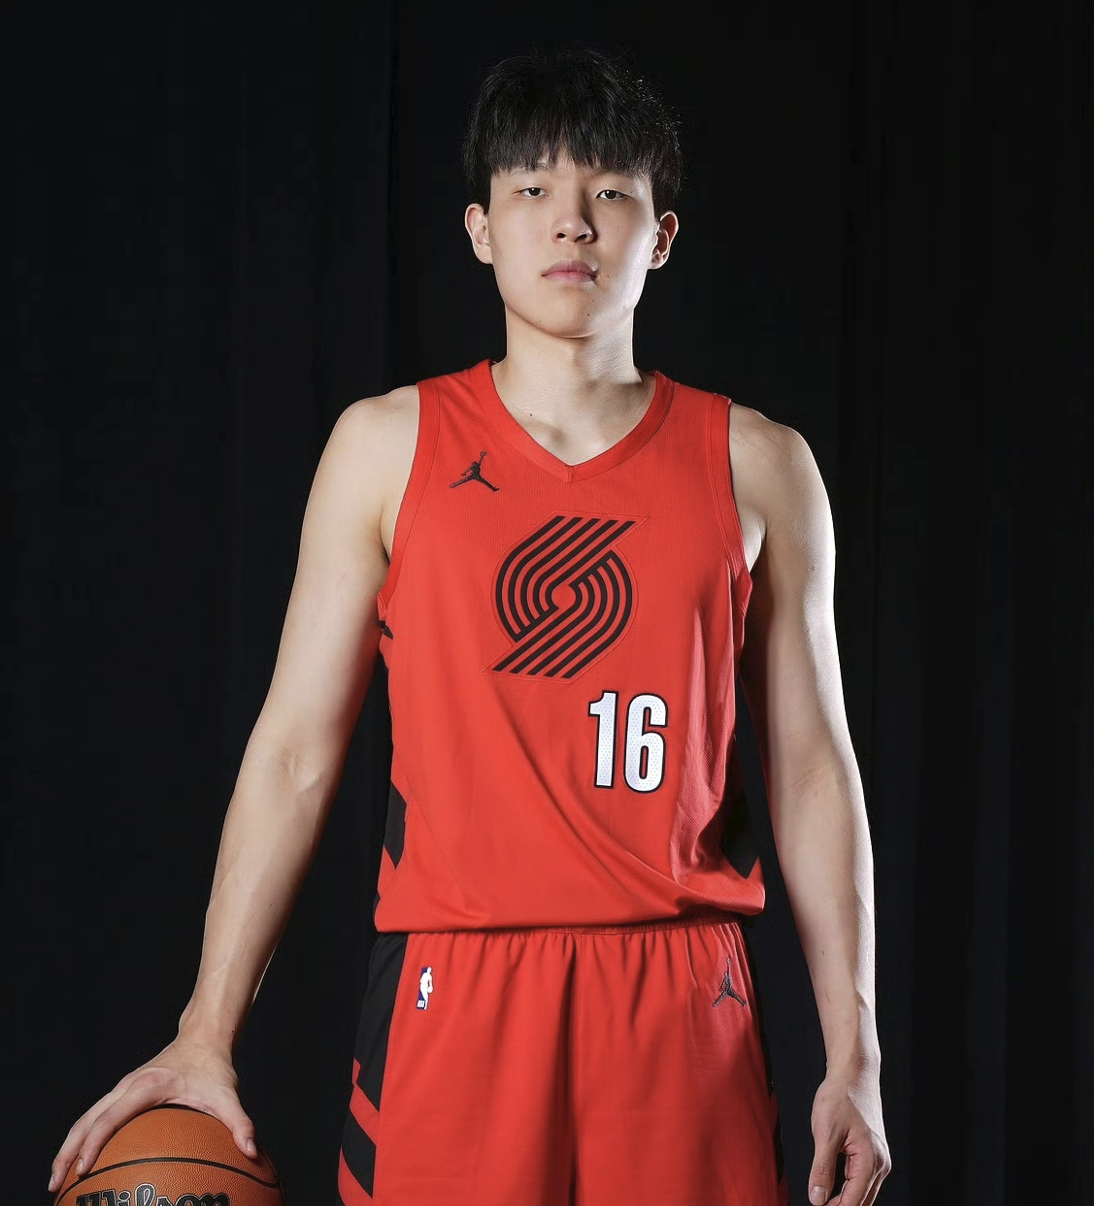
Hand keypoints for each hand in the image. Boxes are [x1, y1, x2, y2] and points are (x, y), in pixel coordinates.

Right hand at [48, 1036, 257, 1194]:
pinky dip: (84, 1138)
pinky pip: (98, 1117)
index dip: (94, 1142)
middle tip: (55, 1185)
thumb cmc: (213, 1067)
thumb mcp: (227, 1094)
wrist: (204, 1037)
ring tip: (58, 1180)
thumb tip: (252, 1151)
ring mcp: (123, 1088)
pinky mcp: (124, 1092)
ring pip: (86, 1118)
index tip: (82, 1169)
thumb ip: (239, 1123)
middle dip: (68, 1151)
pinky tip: (85, 1163)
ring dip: (69, 1146)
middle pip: (87, 1119)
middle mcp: (127, 1086)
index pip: (112, 1115)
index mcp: (147, 1086)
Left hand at [806, 1066, 890, 1205]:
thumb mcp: (825, 1133)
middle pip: (861, 1201)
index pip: (853, 1201)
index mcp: (870, 1161)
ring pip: (863, 1192)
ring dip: (845, 1199)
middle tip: (818, 1204)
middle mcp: (880, 1163)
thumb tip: (817, 1199)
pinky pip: (862, 1179)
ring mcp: (879, 1158)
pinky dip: (849, 1187)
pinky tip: (834, 1187)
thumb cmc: (841, 1097)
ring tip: (823, 1199)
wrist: (854, 1074)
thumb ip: (822, 1169)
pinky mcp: (873, 1152)